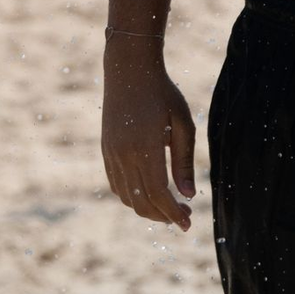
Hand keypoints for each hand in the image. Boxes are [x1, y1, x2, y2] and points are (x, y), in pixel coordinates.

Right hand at [101, 40, 194, 230]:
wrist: (128, 69)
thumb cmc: (162, 93)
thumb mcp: (182, 124)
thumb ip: (183, 161)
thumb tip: (187, 195)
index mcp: (144, 147)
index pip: (159, 194)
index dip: (174, 214)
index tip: (188, 224)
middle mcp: (123, 153)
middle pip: (141, 202)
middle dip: (163, 216)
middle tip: (184, 213)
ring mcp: (111, 151)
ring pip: (126, 196)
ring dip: (147, 208)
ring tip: (168, 203)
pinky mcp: (105, 148)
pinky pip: (115, 183)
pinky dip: (132, 195)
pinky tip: (149, 189)